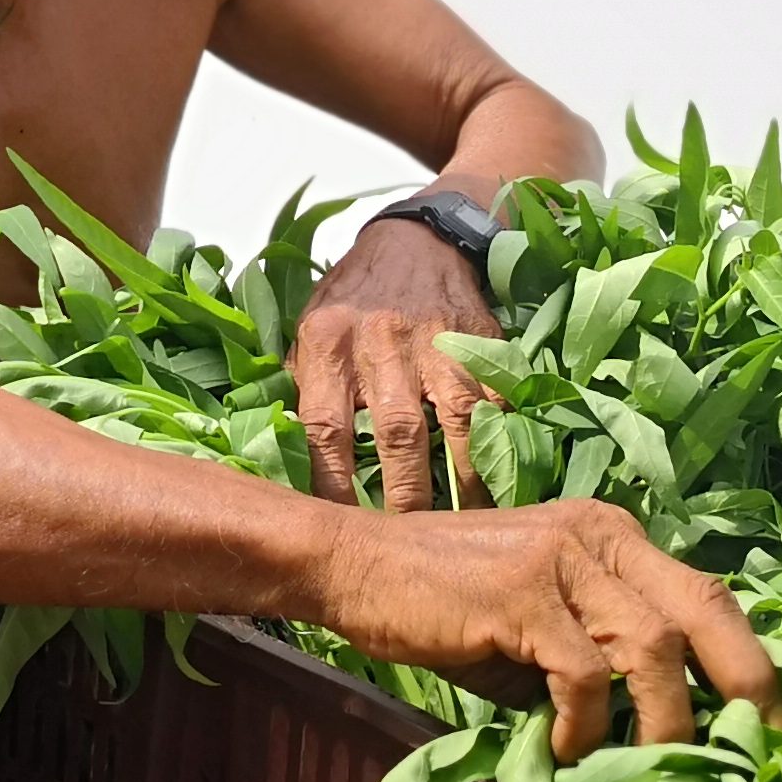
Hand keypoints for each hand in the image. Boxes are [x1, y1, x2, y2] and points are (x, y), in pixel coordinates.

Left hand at [291, 213, 500, 512]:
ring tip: (460, 528)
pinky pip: (493, 402)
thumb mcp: (310, 324)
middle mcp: (381, 339)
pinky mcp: (480, 343)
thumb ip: (301, 381)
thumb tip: (282, 448)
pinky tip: (498, 485)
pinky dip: (497, 446)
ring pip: (453, 419)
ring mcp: (437, 340)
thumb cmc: (355, 293)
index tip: (336, 529)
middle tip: (405, 544)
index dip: (332, 483)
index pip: (325, 424)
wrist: (419, 237)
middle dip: (402, 495)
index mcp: (328, 339)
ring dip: (460, 481)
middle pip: (395, 430)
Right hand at [319, 498, 781, 760]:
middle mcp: (602, 537)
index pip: (710, 596)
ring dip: (664, 720)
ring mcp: (562, 560)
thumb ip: (600, 663)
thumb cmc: (447, 607)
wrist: (357, 568)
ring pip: (654, 645)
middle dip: (748, 687)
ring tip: (651, 768)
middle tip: (761, 756)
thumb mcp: (540, 628)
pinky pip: (581, 670)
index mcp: (616, 539)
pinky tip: (561, 750)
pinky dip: (584, 722)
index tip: (776, 731)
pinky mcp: (521, 593)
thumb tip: (658, 738)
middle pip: (707, 608)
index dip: (753, 664)